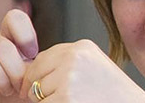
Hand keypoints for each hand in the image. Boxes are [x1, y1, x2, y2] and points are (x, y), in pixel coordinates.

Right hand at [0, 9, 39, 102]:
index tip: (32, 54)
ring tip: (6, 93)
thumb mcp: (32, 75)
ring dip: (1, 81)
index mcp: (6, 41)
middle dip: (15, 70)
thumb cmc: (17, 95)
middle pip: (0, 44)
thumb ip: (38, 61)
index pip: (13, 19)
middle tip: (20, 86)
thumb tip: (53, 56)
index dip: (25, 34)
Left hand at [18, 39, 144, 101]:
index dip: (37, 75)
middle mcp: (74, 58)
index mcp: (82, 47)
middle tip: (57, 99)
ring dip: (46, 102)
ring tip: (72, 101)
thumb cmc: (115, 94)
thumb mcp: (95, 66)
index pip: (42, 58)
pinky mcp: (65, 98)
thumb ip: (67, 62)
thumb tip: (29, 71)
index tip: (40, 87)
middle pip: (35, 74)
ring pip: (35, 93)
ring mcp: (69, 77)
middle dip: (37, 90)